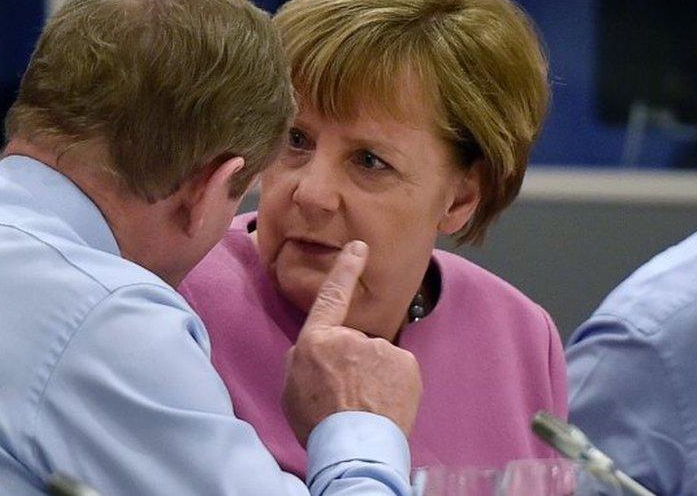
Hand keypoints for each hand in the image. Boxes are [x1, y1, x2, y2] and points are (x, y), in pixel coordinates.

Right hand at [282, 240, 421, 445]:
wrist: (353, 449)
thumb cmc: (317, 422)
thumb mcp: (291, 387)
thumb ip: (302, 359)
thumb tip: (316, 348)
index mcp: (316, 341)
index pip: (330, 296)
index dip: (345, 269)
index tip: (359, 247)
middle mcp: (350, 337)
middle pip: (354, 342)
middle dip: (353, 362)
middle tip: (346, 395)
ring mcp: (381, 349)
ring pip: (378, 357)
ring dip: (374, 375)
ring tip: (364, 405)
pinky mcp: (405, 363)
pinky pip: (397, 370)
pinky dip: (393, 385)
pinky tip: (383, 405)